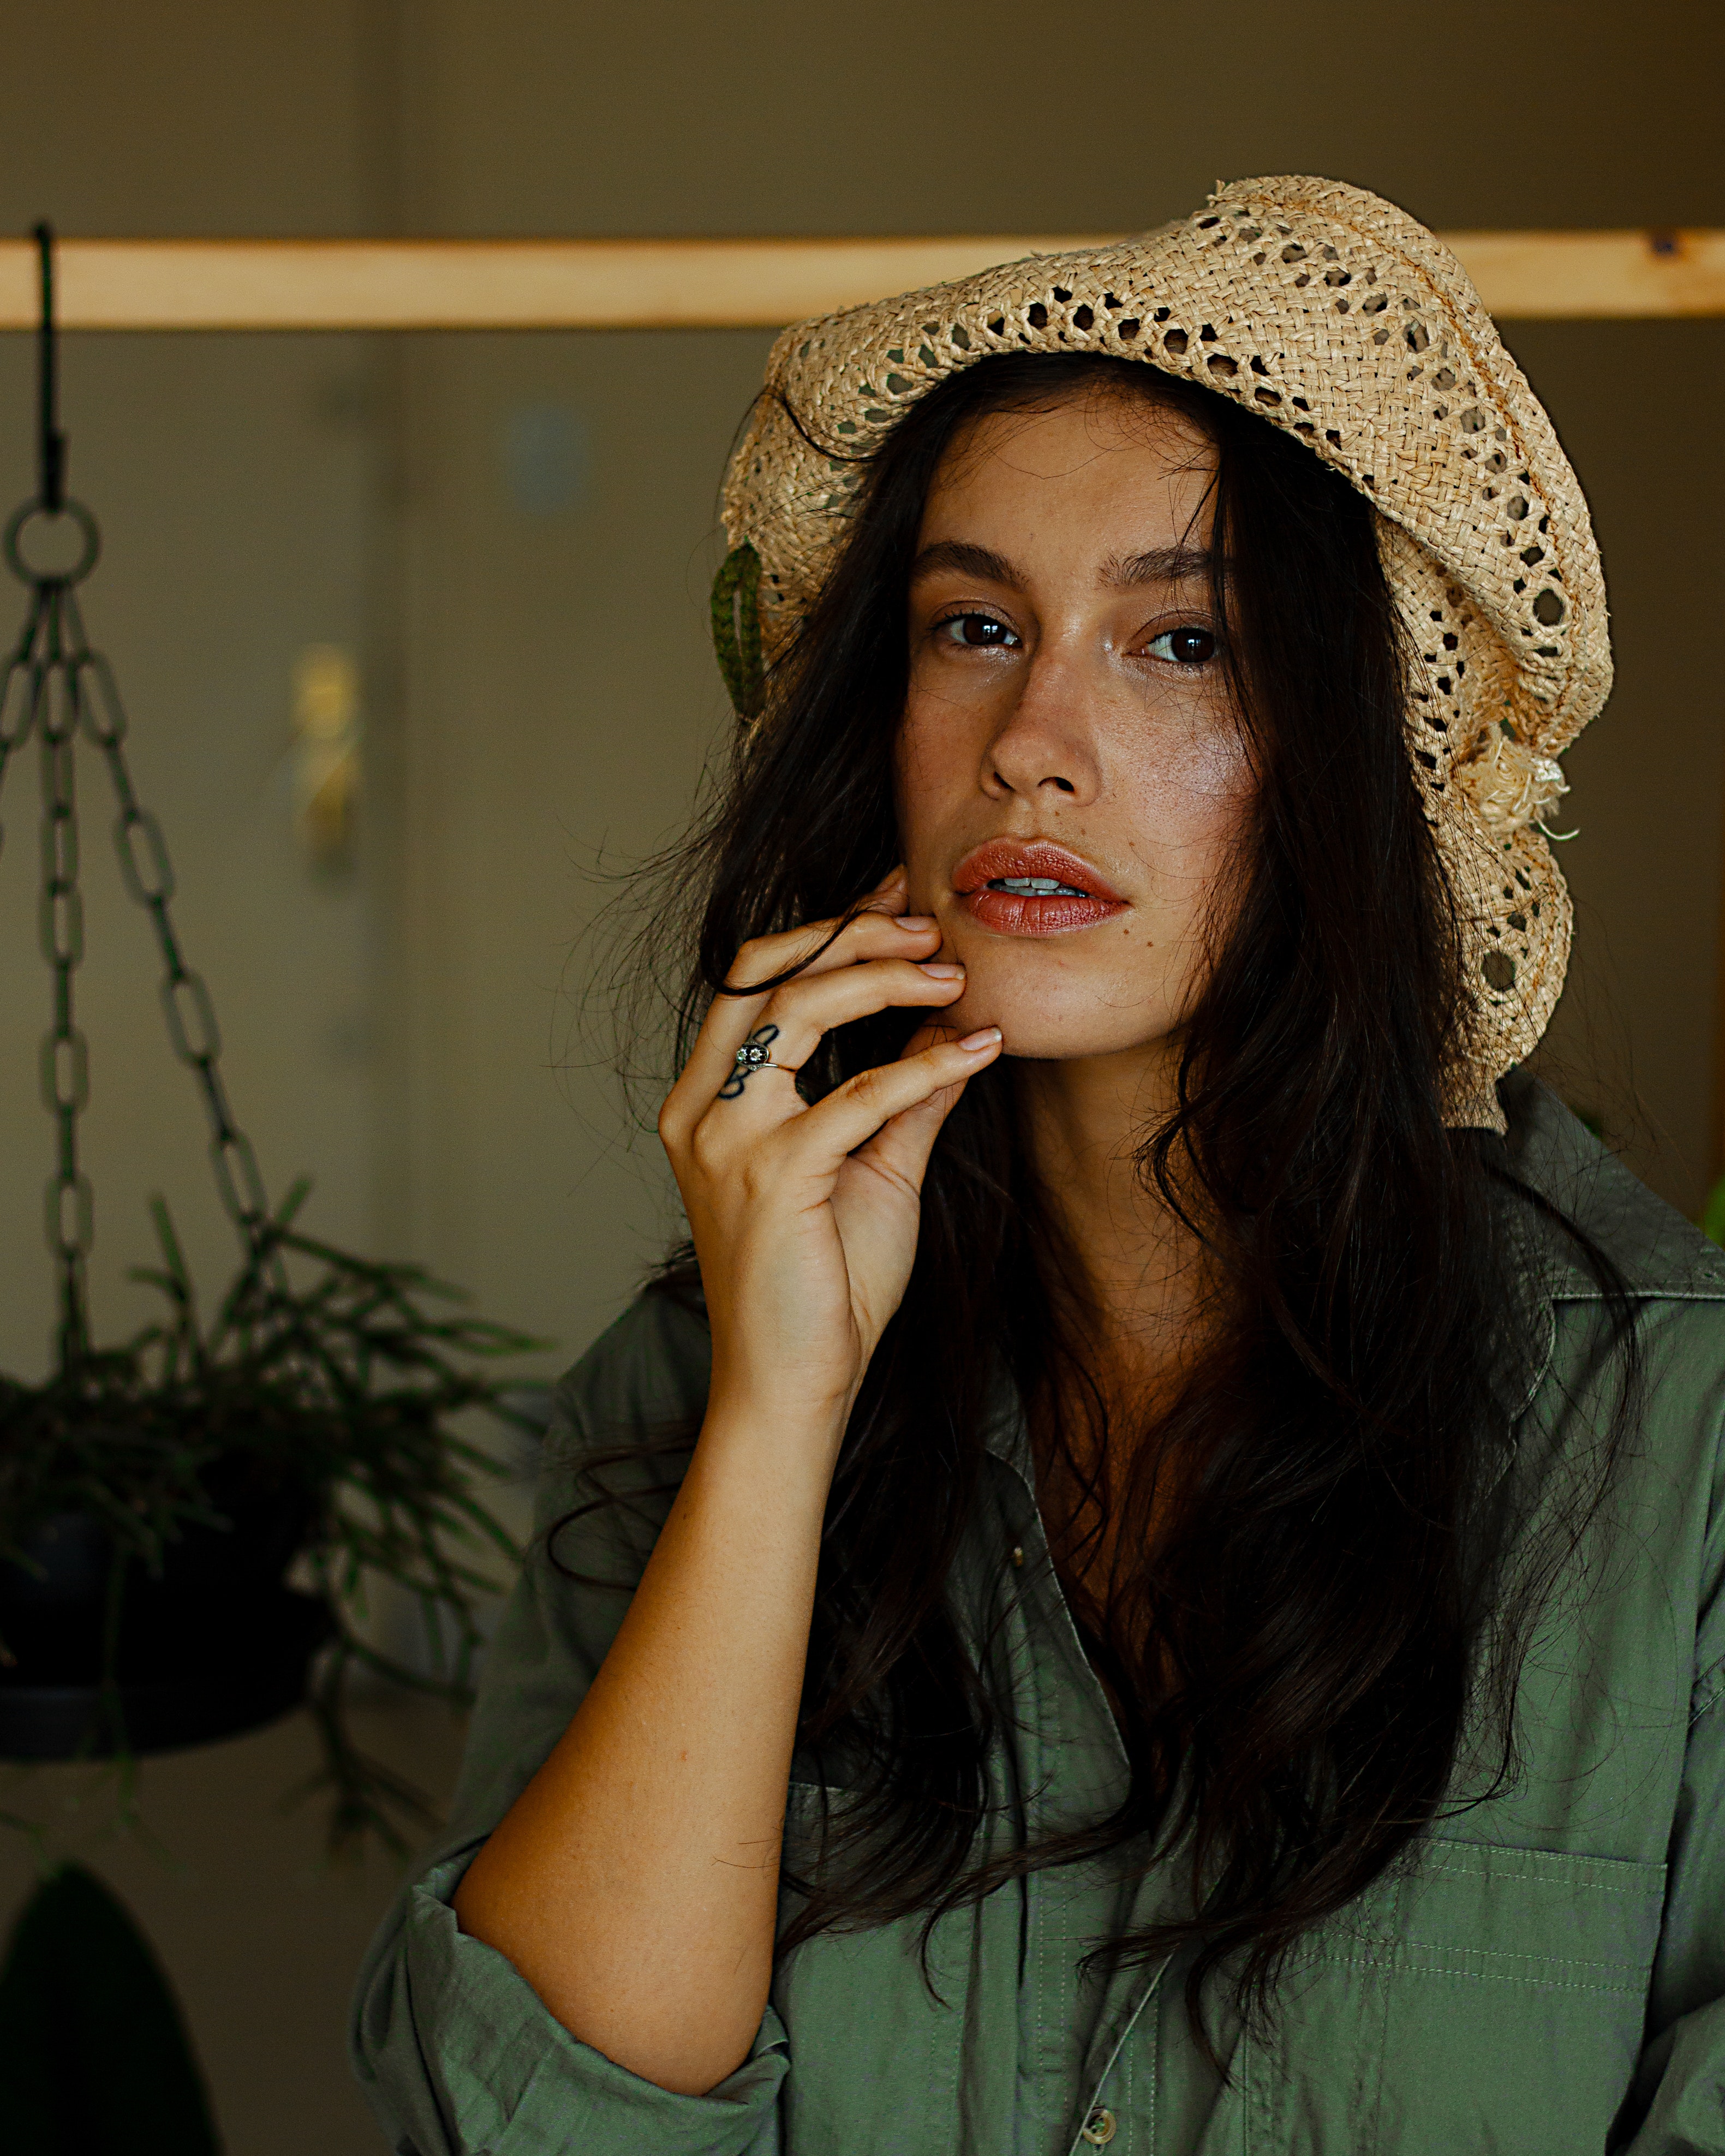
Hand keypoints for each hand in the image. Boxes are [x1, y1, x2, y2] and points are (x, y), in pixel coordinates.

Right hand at [657, 868, 1002, 1443]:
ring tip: (954, 976)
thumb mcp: (874, 1168)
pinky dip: (924, 1066)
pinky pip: (857, 1095)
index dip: (829, 926)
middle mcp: (702, 1108)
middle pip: (766, 973)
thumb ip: (905, 1093)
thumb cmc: (824, 1286)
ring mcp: (728, 1141)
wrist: (791, 1386)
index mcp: (709, 1099)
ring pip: (799, 1011)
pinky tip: (980, 1051)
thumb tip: (951, 1021)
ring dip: (884, 979)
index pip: (757, 979)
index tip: (900, 895)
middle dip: (852, 931)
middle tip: (932, 923)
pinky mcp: (772, 1178)